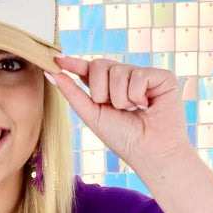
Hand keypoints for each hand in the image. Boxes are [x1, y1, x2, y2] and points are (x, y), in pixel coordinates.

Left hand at [45, 54, 190, 176]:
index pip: (89, 70)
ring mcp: (143, 75)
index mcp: (109, 88)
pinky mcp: (161, 76)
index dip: (74, 64)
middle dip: (101, 91)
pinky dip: (137, 95)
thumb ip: (73, 93)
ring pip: (118, 71)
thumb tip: (51, 73)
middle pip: (99, 65)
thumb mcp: (92, 115)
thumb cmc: (124, 139)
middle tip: (117, 109)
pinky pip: (138, 75)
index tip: (57, 59)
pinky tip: (148, 106)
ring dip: (121, 99)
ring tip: (135, 111)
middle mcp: (126, 78)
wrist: (150, 152)